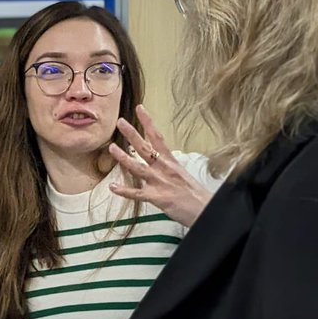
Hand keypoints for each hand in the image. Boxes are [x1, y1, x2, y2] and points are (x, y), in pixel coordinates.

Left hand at [108, 105, 211, 227]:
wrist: (205, 209)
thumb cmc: (195, 195)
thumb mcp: (182, 175)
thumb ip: (168, 168)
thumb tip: (160, 163)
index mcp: (171, 162)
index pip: (157, 137)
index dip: (147, 122)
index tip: (139, 109)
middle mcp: (164, 169)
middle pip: (145, 148)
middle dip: (132, 134)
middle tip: (120, 122)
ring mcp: (159, 182)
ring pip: (138, 167)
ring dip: (123, 158)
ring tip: (112, 148)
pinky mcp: (157, 197)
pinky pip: (137, 193)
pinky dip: (124, 191)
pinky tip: (113, 187)